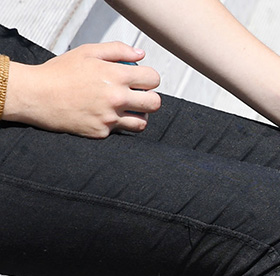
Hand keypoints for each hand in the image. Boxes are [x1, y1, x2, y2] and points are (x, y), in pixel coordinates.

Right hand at [3, 42, 160, 137]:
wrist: (36, 96)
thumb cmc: (59, 73)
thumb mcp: (87, 52)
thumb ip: (117, 51)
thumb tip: (140, 55)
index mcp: (116, 76)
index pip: (153, 79)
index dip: (149, 78)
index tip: (142, 80)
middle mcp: (116, 98)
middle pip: (154, 103)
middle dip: (149, 98)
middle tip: (138, 96)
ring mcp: (110, 117)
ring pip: (142, 122)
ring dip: (138, 114)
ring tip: (125, 108)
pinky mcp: (102, 132)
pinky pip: (120, 131)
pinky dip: (116, 124)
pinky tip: (105, 115)